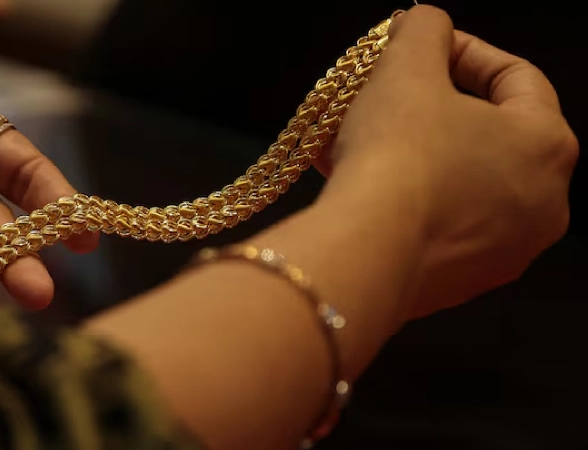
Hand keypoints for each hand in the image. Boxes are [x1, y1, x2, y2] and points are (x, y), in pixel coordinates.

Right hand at [318, 6, 577, 317]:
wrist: (365, 255)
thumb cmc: (396, 158)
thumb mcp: (406, 68)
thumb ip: (424, 31)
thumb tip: (424, 27)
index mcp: (547, 144)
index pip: (515, 76)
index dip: (462, 50)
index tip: (419, 47)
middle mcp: (543, 203)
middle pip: (485, 133)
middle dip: (429, 106)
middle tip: (386, 95)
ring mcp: (506, 249)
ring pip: (458, 181)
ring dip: (412, 153)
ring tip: (359, 139)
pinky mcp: (465, 281)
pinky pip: (439, 222)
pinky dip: (407, 197)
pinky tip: (359, 181)